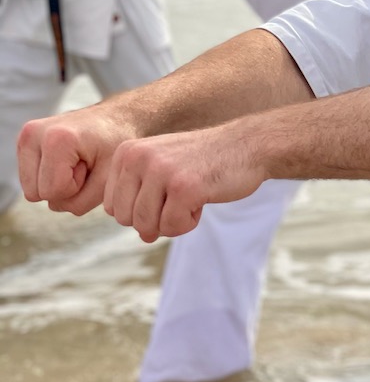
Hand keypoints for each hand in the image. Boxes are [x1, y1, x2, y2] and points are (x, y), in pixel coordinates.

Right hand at [18, 107, 139, 215]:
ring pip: (31, 190)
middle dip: (65, 186)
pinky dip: (51, 176)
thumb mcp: (108, 178)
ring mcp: (25, 136)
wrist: (115, 118)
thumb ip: (80, 202)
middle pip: (36, 193)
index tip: (91, 165)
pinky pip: (31, 181)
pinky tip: (69, 159)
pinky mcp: (24, 142)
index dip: (75, 187)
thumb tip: (53, 205)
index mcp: (56, 138)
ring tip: (78, 161)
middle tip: (85, 164)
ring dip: (57, 183)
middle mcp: (33, 133)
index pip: (52, 192)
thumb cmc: (115, 145)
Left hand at [103, 126, 265, 241]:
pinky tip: (202, 201)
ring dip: (172, 223)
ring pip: (146, 225)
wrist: (246, 145)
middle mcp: (138, 158)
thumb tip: (142, 236)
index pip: (113, 207)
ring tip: (191, 199)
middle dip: (154, 221)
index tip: (165, 195)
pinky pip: (172, 226)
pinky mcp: (184, 187)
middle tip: (180, 200)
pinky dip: (188, 223)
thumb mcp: (161, 168)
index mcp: (127, 153)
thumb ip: (142, 198)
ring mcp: (161, 171)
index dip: (140, 212)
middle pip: (126, 219)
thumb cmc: (204, 161)